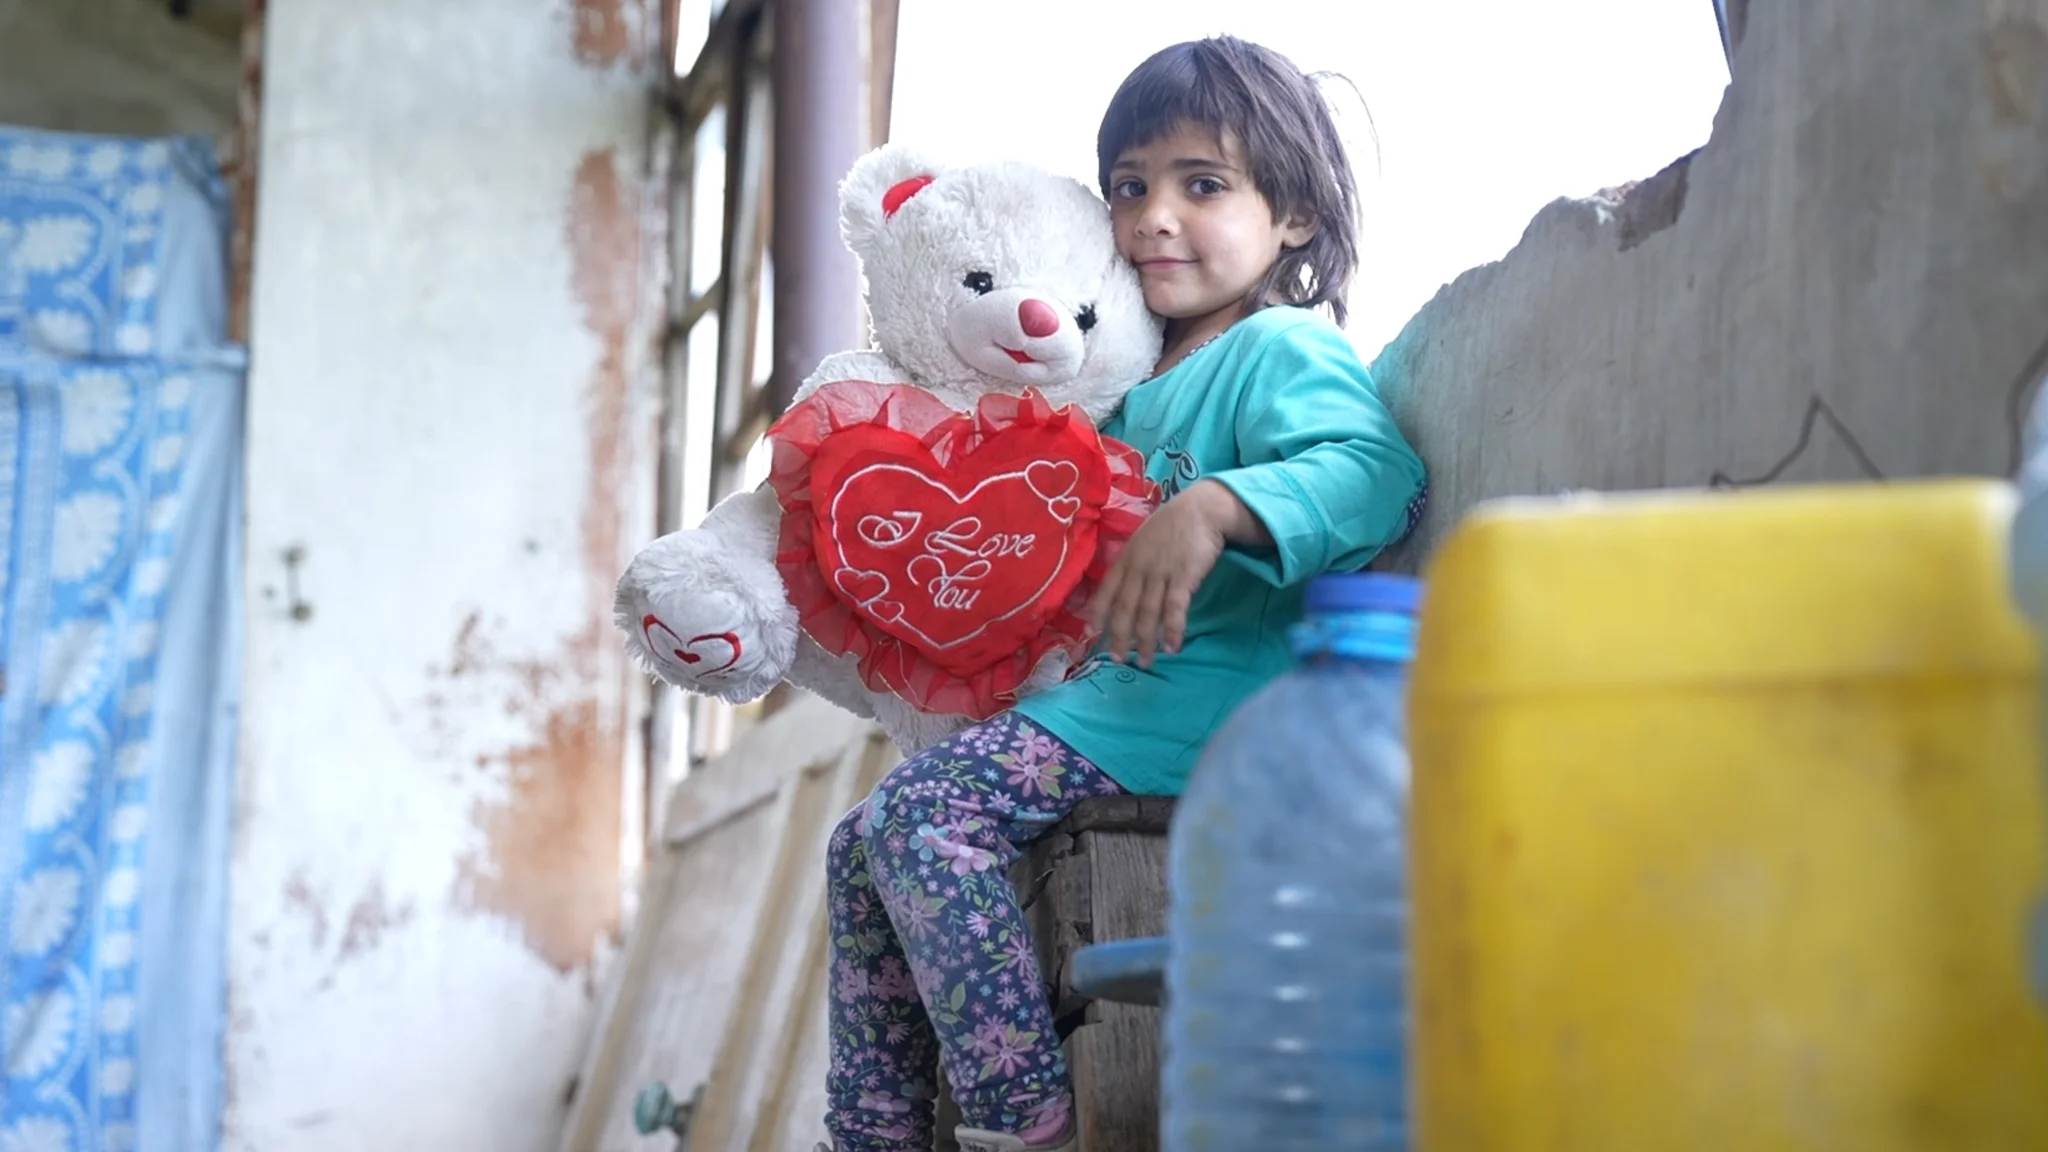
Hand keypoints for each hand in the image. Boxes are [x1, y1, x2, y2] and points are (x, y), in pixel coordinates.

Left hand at [1088, 480, 1251, 667]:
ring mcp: (1160, 573)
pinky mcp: (1184, 578)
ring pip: (1148, 614)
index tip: (1091, 633)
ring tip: (1146, 662)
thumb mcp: (1142, 540)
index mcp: (1126, 558)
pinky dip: (1172, 630)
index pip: (1106, 590)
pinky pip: (1175, 609)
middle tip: (1118, 660)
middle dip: (1120, 637)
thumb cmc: (1172, 525)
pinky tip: (1171, 648)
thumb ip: (1132, 562)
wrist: (1201, 509)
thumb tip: (1122, 587)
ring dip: (1146, 641)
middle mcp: (1139, 568)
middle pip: (1125, 608)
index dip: (1098, 612)